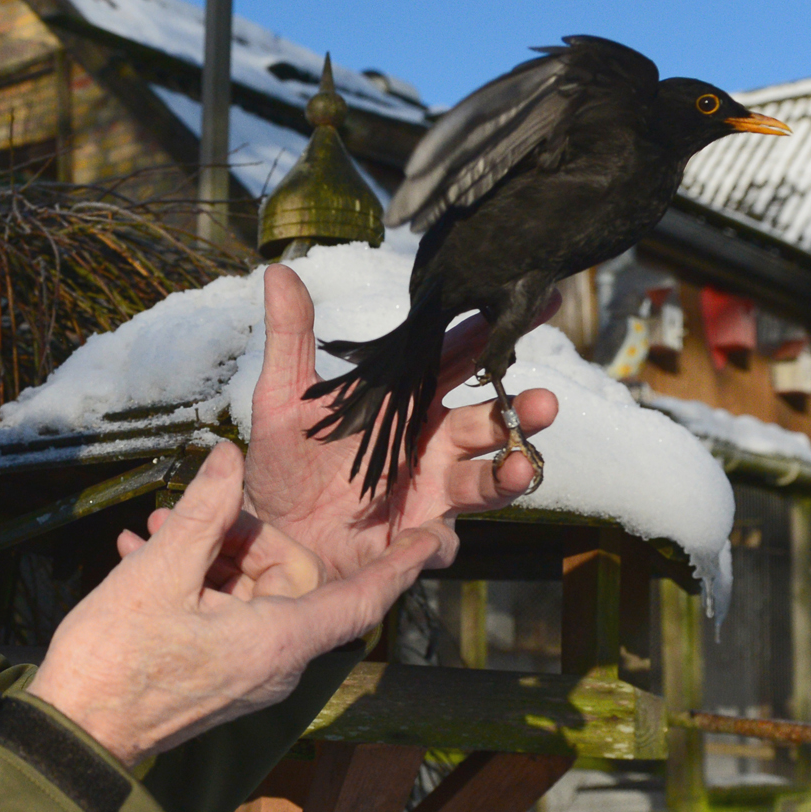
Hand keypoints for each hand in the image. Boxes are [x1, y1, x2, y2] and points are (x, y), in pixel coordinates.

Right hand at [28, 442, 448, 766]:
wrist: (72, 736)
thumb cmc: (115, 662)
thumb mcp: (160, 572)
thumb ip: (205, 511)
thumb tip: (230, 459)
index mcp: (279, 641)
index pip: (362, 598)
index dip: (400, 564)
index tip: (435, 537)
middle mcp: (275, 663)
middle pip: (291, 577)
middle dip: (243, 533)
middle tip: (187, 511)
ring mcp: (246, 674)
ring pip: (250, 591)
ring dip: (207, 553)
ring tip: (150, 531)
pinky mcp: (217, 677)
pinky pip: (225, 614)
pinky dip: (195, 583)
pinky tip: (143, 553)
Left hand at [242, 264, 558, 580]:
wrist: (267, 531)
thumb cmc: (282, 461)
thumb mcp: (281, 397)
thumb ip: (291, 336)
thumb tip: (279, 271)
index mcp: (406, 401)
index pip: (460, 358)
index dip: (494, 333)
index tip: (541, 302)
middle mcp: (429, 443)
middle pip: (487, 420)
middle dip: (519, 410)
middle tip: (543, 401)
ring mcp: (428, 490)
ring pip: (483, 479)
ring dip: (508, 472)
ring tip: (521, 465)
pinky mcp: (412, 537)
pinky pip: (440, 540)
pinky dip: (442, 538)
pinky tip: (437, 535)